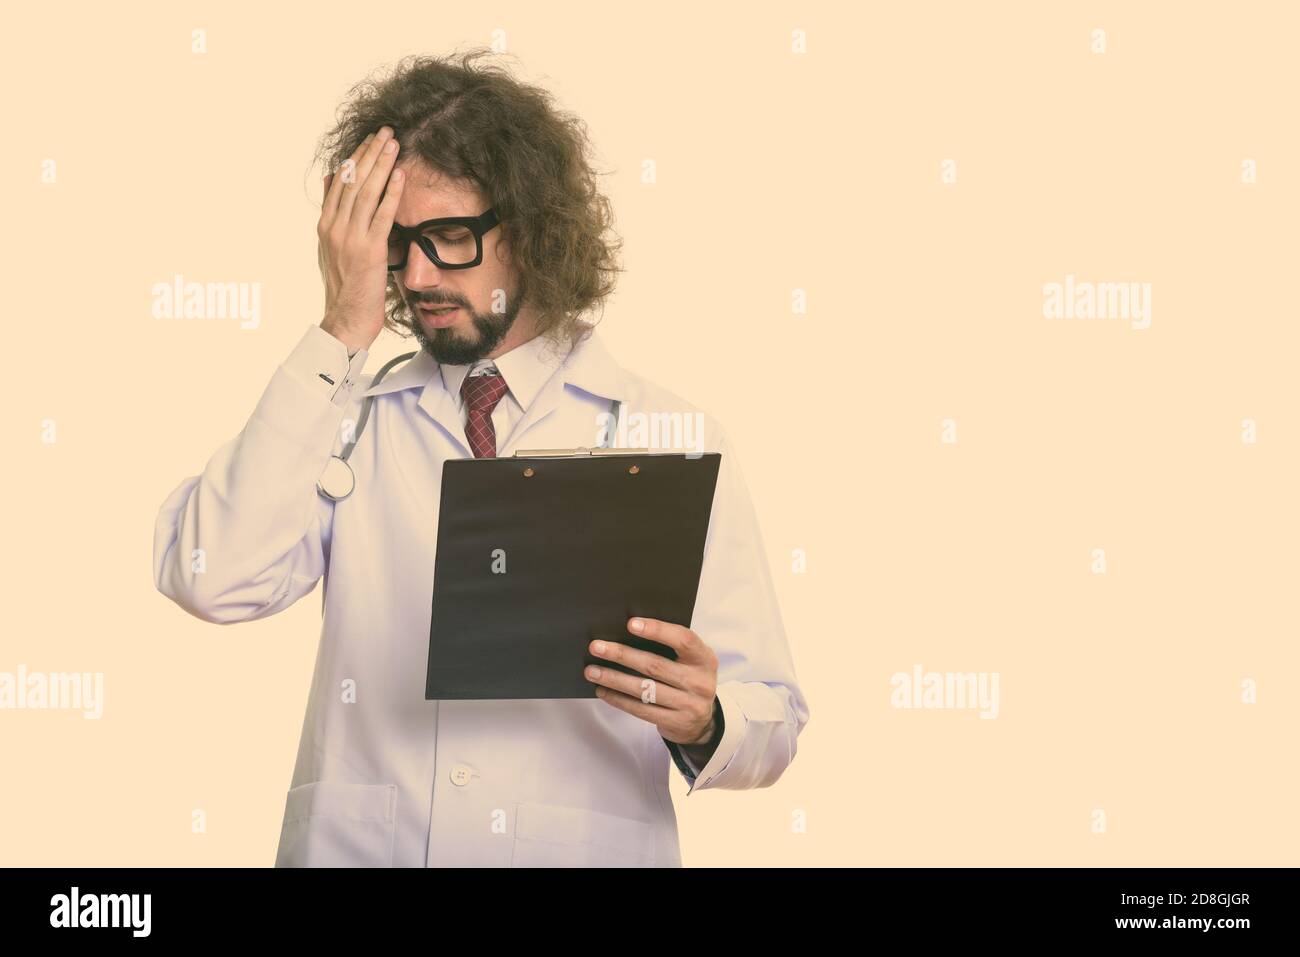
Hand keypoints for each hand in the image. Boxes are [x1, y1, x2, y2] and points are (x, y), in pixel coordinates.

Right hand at [317, 125, 404, 354]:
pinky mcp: (369, 251)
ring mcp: (350, 238)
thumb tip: (329, 179)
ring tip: (394, 143)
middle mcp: (335, 227)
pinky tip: (401, 175)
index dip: (356, 157)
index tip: (370, 139)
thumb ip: (332, 214)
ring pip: (366, 193)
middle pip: (353, 181)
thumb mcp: (331, 247)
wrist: (346, 318)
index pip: (340, 182)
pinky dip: (392, 193)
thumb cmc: (345, 287)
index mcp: (325, 225)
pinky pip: (383, 216)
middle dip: (370, 153)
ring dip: (381, 165)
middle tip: (386, 131)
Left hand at [584, 617, 719, 747]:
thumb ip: (671, 647)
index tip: (630, 624)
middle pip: (655, 666)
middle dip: (622, 655)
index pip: (684, 640)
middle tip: (597, 647)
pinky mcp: (674, 722)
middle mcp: (699, 682)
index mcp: (704, 659)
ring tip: (591, 670)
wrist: (701, 721)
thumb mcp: (691, 661)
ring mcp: (688, 705)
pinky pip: (640, 709)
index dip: (658, 630)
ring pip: (644, 689)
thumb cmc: (688, 679)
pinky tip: (603, 690)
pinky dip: (618, 698)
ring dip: (614, 678)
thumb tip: (627, 631)